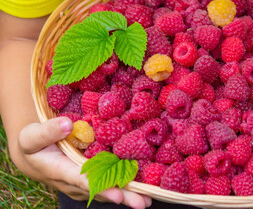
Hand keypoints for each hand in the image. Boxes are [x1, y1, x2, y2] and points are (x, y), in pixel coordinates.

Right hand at [14, 117, 151, 208]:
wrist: (35, 155)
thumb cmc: (33, 144)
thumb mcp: (31, 135)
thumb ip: (48, 131)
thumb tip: (68, 124)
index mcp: (60, 170)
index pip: (83, 181)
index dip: (101, 187)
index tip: (118, 194)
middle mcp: (74, 182)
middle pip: (102, 190)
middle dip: (123, 196)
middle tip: (143, 202)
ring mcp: (84, 183)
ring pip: (108, 188)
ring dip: (128, 193)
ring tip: (149, 198)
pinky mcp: (91, 179)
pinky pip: (109, 182)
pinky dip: (125, 184)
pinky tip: (144, 186)